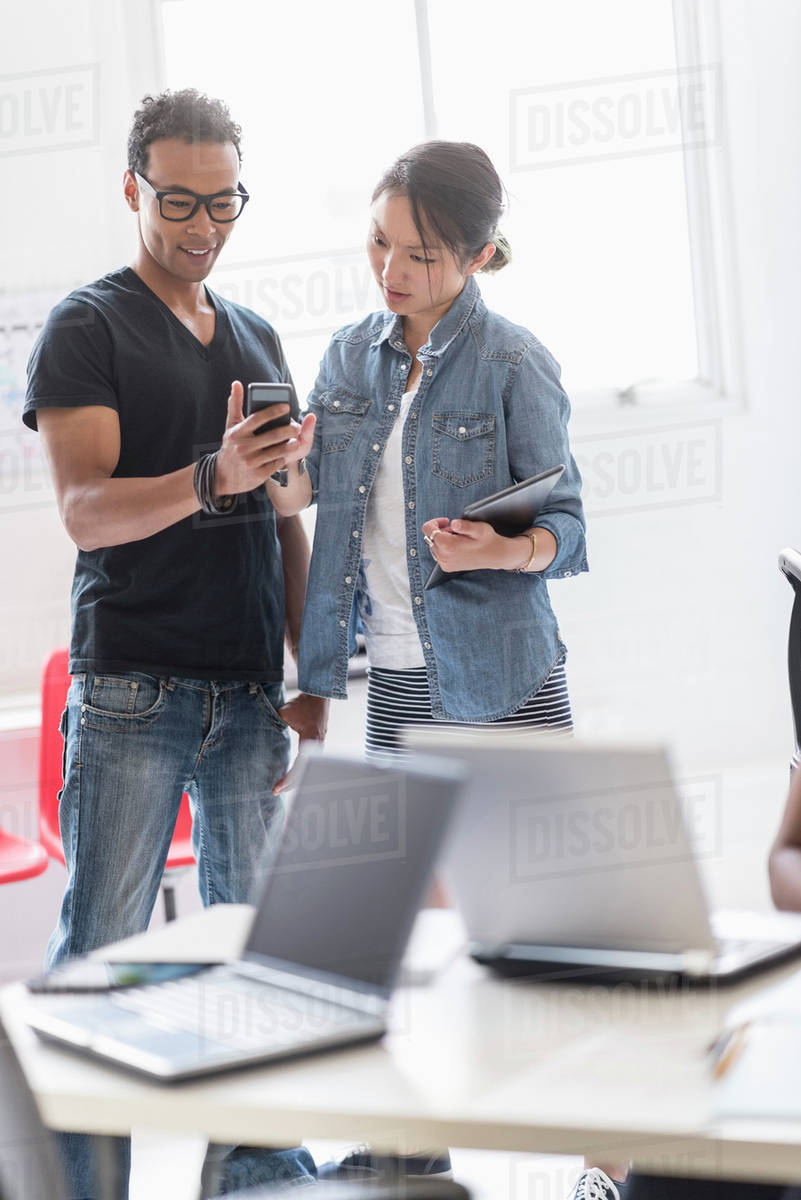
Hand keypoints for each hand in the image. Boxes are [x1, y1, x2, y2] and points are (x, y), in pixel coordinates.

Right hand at [214, 381, 314, 496]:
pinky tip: (287, 455)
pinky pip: (275, 464)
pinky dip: (282, 459)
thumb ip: (235, 405)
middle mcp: (243, 447)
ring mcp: (251, 462)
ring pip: (277, 451)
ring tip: (296, 440)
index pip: (258, 418)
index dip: (273, 411)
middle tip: (297, 427)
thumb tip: (237, 383)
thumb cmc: (231, 446)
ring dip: (289, 446)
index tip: (286, 407)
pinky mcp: (257, 475)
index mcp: (237, 433)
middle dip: (288, 430)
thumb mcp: (231, 426)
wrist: (222, 476)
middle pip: (272, 435)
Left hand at [272, 692, 329, 793]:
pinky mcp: (316, 743)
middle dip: (291, 784)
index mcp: (310, 743)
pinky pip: (308, 760)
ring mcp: (318, 745)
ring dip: (295, 777)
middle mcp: (317, 747)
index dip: (288, 780)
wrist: (318, 694)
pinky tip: (292, 773)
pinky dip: (300, 769)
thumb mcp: (284, 714)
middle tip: (276, 791)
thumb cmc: (303, 704)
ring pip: (307, 768)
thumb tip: (267, 734)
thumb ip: (276, 726)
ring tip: (283, 786)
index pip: (299, 767)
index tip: (276, 788)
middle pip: (304, 772)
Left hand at [421, 517, 528, 572]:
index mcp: (447, 546)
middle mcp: (442, 557)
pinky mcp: (447, 567)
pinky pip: (439, 553)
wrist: (495, 556)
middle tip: (457, 531)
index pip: (428, 529)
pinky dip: (445, 548)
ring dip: (443, 539)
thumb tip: (454, 524)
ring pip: (434, 545)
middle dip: (441, 531)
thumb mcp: (479, 529)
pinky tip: (458, 546)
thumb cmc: (487, 540)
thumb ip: (465, 526)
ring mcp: (444, 564)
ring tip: (459, 539)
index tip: (446, 520)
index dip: (435, 522)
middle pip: (431, 537)